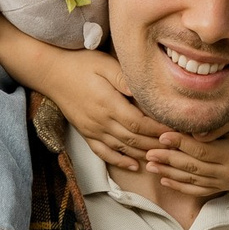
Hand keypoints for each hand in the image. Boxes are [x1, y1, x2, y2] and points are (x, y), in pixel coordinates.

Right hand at [0, 20, 164, 168]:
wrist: (51, 71)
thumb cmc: (80, 63)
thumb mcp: (105, 64)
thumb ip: (125, 80)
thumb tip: (146, 93)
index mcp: (109, 104)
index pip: (140, 123)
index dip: (160, 130)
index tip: (178, 130)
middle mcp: (101, 121)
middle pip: (135, 139)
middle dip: (157, 144)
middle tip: (178, 146)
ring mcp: (92, 129)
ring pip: (123, 148)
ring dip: (143, 154)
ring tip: (163, 157)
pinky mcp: (85, 133)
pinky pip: (103, 153)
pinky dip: (120, 161)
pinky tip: (134, 166)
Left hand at [144, 77, 228, 198]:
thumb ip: (215, 126)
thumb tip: (194, 134)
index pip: (201, 151)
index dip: (180, 144)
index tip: (161, 135)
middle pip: (194, 168)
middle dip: (169, 160)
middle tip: (148, 153)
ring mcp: (228, 183)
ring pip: (194, 180)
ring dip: (170, 174)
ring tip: (150, 166)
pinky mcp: (225, 186)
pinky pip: (199, 189)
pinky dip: (181, 186)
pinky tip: (165, 180)